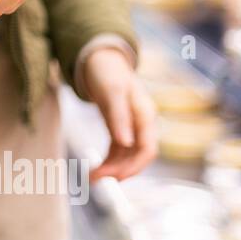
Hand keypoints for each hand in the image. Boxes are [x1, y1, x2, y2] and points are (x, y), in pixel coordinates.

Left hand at [83, 48, 157, 181]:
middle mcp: (141, 124)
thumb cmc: (108, 72)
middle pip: (137, 156)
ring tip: (92, 178)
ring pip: (126, 155)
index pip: (147, 149)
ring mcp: (131, 126)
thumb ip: (119, 118)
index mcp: (145, 115)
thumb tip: (126, 143)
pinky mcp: (120, 127)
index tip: (116, 177)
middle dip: (120, 170)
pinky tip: (97, 169)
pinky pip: (118, 150)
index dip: (135, 166)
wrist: (101, 60)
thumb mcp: (112, 93)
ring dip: (112, 168)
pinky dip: (109, 160)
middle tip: (96, 179)